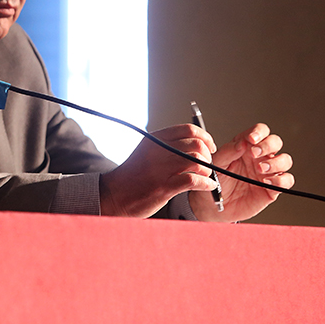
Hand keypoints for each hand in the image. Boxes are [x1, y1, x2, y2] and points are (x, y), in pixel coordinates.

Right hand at [100, 124, 217, 217]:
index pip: (188, 129)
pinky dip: (206, 184)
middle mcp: (158, 150)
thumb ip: (166, 146)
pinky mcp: (163, 187)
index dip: (205, 137)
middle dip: (208, 156)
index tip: (210, 146)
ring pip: (197, 161)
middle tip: (207, 165)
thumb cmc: (133, 176)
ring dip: (207, 170)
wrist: (114, 194)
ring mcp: (161, 168)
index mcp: (155, 139)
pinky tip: (207, 187)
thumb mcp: (146, 152)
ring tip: (206, 177)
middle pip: (196, 144)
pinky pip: (193, 180)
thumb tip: (193, 145)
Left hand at [190, 123, 293, 222]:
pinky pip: (287, 181)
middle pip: (275, 142)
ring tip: (259, 169)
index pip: (260, 131)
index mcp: (245, 147)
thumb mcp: (216, 163)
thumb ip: (229, 151)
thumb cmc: (215, 181)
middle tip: (254, 154)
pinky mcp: (272, 188)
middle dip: (268, 145)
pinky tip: (266, 181)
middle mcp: (259, 158)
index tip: (251, 139)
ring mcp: (267, 172)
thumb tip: (243, 142)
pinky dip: (280, 180)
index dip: (259, 132)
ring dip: (275, 162)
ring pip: (285, 160)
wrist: (214, 205)